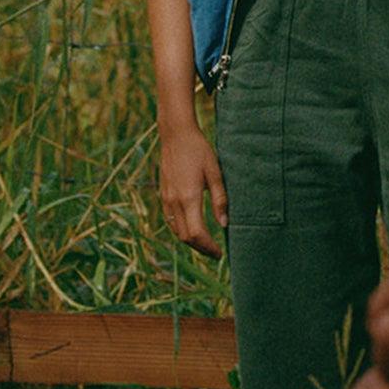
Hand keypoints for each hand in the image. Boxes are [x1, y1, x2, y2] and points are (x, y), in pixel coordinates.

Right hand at [158, 127, 227, 258]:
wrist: (176, 134)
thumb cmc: (199, 150)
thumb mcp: (215, 172)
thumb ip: (220, 199)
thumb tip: (224, 224)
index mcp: (189, 198)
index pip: (197, 234)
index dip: (208, 247)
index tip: (220, 253)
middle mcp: (174, 202)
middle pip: (185, 237)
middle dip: (200, 249)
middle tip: (215, 253)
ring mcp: (166, 198)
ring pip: (176, 231)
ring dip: (191, 241)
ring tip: (206, 243)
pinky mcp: (163, 194)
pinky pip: (171, 220)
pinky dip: (181, 230)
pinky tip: (193, 227)